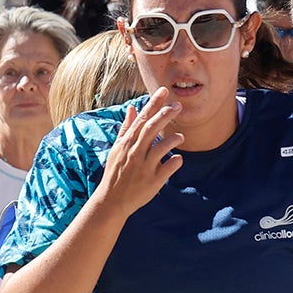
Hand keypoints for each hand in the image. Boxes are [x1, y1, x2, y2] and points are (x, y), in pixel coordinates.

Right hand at [93, 89, 182, 217]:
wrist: (111, 200)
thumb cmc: (116, 172)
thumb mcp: (117, 148)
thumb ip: (127, 128)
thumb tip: (132, 108)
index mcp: (127, 143)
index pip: (141, 119)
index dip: (153, 104)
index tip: (163, 91)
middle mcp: (135, 153)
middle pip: (151, 129)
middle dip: (165, 115)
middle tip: (178, 105)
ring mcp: (144, 167)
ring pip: (161, 148)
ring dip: (173, 139)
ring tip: (181, 136)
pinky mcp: (153, 181)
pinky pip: (168, 168)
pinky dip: (175, 161)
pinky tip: (178, 158)